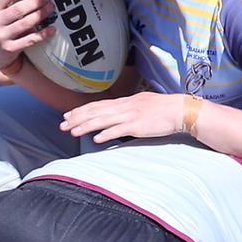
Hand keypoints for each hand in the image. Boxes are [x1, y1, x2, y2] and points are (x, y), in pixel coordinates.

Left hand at [61, 91, 187, 142]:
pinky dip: (106, 134)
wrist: (179, 110)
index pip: (97, 105)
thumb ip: (126, 109)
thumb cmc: (162, 109)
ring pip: (103, 120)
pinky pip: (118, 130)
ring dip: (86, 126)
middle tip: (62, 125)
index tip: (68, 116)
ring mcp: (130, 116)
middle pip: (95, 112)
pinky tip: (95, 139)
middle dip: (77, 118)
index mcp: (124, 102)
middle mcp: (124, 107)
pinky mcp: (137, 126)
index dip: (81, 110)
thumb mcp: (141, 104)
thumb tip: (114, 115)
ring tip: (72, 132)